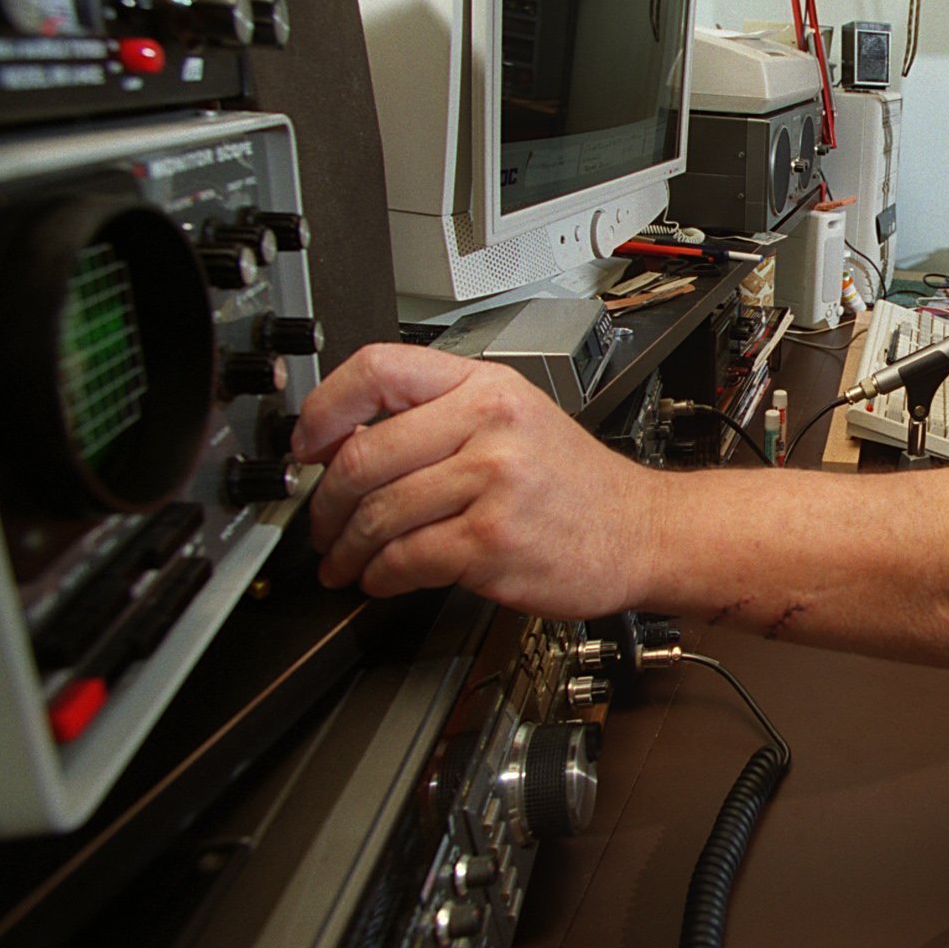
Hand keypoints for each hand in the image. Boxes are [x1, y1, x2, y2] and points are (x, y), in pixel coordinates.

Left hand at [290, 343, 655, 617]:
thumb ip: (440, 419)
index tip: (306, 444)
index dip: (324, 408)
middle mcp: (489, 424)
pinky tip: (383, 578)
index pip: (378, 369)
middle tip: (320, 523)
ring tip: (346, 562)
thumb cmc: (576, 484)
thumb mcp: (516, 419)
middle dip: (325, 501)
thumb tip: (348, 444)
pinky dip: (380, 577)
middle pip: (364, 453)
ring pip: (377, 512)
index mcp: (486, 386)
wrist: (642, 531)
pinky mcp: (491, 542)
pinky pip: (405, 559)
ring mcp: (492, 483)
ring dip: (347, 549)